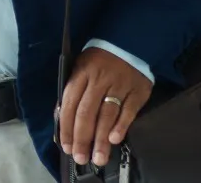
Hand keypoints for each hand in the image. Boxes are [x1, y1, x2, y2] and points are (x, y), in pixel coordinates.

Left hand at [56, 46, 150, 167]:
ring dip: (101, 138)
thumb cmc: (100, 60)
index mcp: (81, 74)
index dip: (67, 127)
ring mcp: (119, 85)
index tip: (66, 146)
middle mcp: (99, 80)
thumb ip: (74, 92)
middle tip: (81, 157)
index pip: (70, 104)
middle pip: (87, 112)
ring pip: (107, 114)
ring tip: (98, 157)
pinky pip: (128, 111)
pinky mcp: (137, 90)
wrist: (129, 43)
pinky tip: (115, 139)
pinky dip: (121, 126)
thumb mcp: (81, 68)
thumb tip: (63, 120)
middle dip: (82, 138)